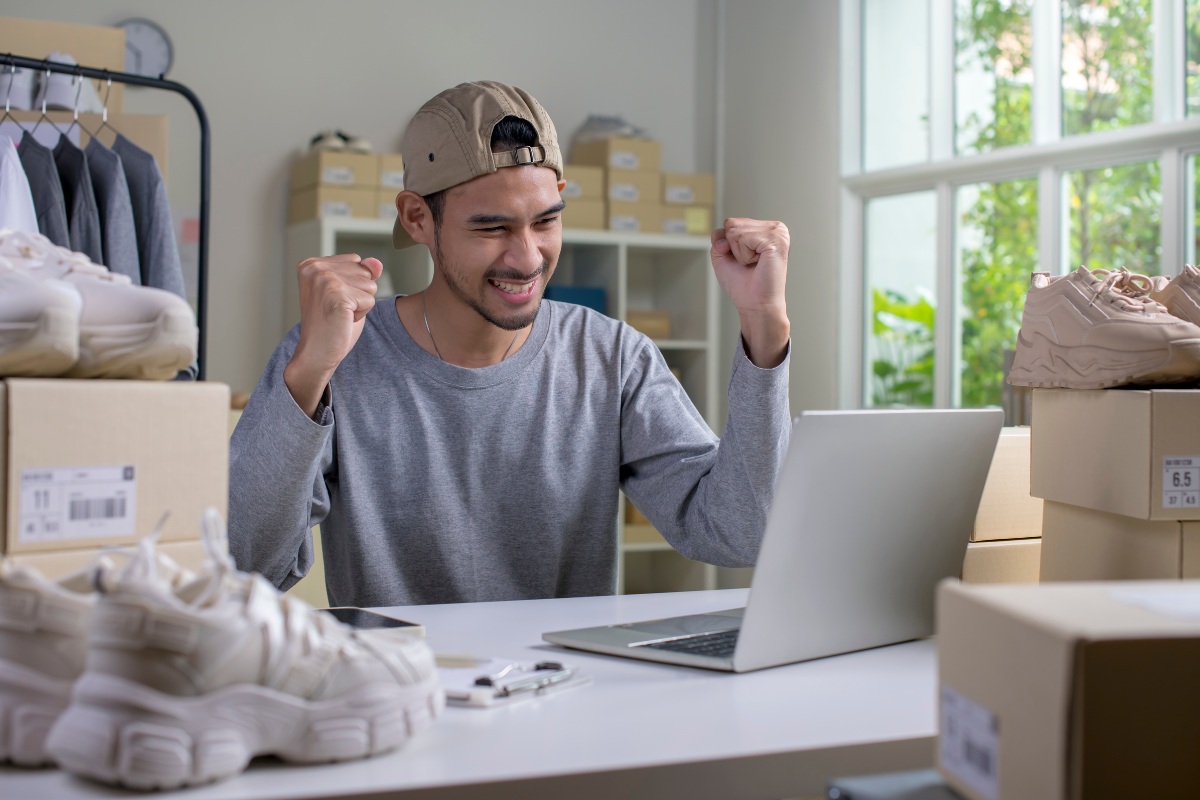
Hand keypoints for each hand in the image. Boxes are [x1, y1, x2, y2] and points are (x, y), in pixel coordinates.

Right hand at [284, 254, 381, 417]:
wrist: (316, 353)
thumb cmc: (331, 324)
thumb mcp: (349, 291)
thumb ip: (363, 272)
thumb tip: (377, 263)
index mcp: (312, 263)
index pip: (356, 262)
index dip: (353, 285)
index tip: (334, 300)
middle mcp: (315, 268)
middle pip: (364, 272)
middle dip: (358, 294)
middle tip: (337, 309)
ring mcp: (324, 279)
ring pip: (370, 286)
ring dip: (361, 305)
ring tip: (340, 314)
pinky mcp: (336, 294)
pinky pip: (370, 300)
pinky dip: (362, 314)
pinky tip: (343, 320)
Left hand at [710, 218, 789, 367]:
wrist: (754, 304)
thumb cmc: (742, 283)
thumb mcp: (722, 255)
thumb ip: (718, 237)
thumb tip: (725, 231)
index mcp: (766, 228)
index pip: (731, 222)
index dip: (727, 243)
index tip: (741, 260)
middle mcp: (776, 227)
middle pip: (732, 223)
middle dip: (732, 247)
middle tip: (748, 263)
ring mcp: (779, 232)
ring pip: (736, 231)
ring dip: (739, 253)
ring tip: (754, 264)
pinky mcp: (777, 241)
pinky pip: (743, 238)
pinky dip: (744, 255)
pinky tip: (758, 263)